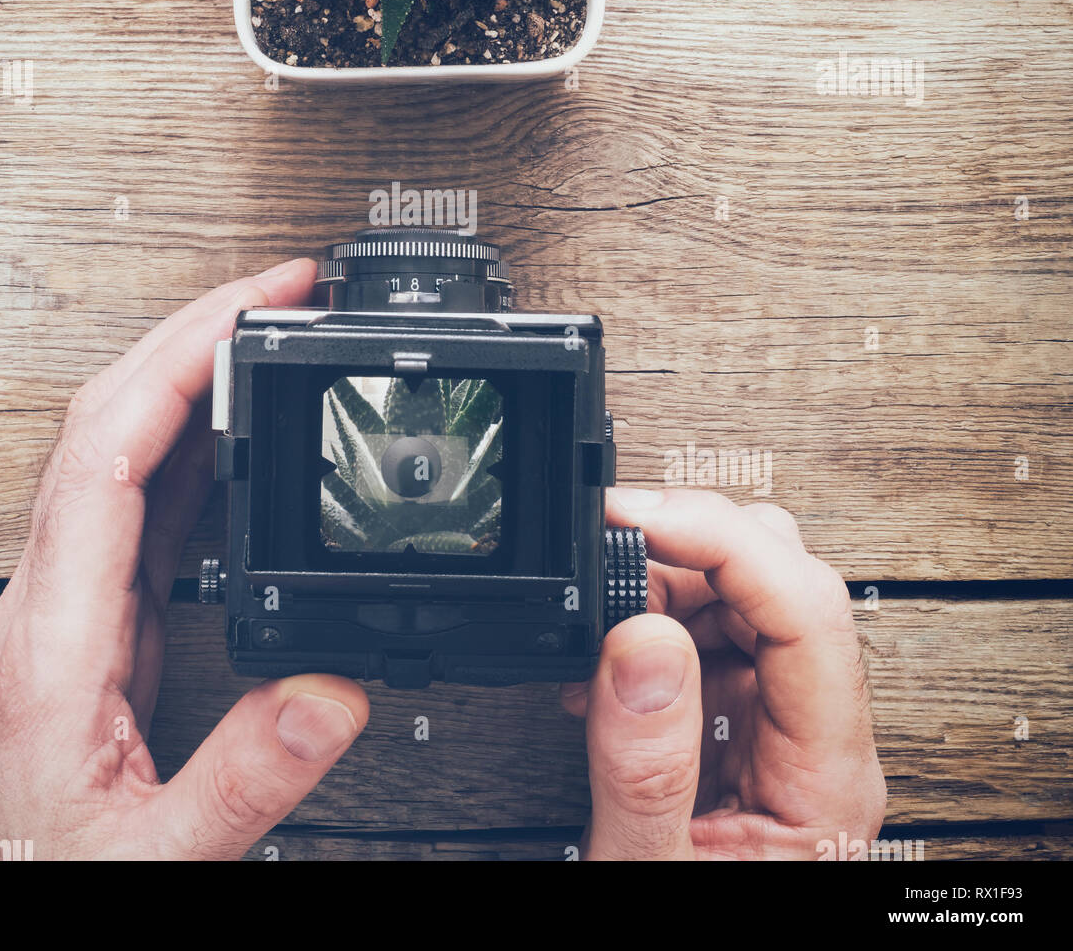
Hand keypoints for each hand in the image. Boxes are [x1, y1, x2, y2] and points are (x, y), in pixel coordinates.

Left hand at [0, 259, 368, 860]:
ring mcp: (75, 599)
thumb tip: (336, 691)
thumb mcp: (153, 855)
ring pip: (124, 446)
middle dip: (195, 332)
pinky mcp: (99, 617)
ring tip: (271, 328)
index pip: (108, 452)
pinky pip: (146, 501)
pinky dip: (198, 444)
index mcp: (60, 633)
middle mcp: (57, 597)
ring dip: (196, 374)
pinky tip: (241, 426)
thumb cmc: (34, 873)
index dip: (178, 362)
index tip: (252, 308)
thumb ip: (248, 777)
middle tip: (281, 288)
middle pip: (110, 419)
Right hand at [564, 488, 884, 859]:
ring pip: (749, 592)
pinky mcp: (741, 722)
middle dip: (691, 544)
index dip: (722, 539)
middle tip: (607, 548)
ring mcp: (781, 725)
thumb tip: (639, 635)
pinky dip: (652, 617)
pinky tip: (606, 655)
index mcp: (826, 778)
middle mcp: (818, 737)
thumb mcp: (651, 870)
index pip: (806, 610)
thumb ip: (645, 764)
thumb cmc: (687, 938)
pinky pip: (712, 632)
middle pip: (786, 581)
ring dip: (666, 577)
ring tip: (598, 613)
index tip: (635, 515)